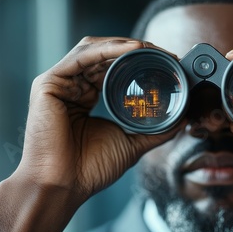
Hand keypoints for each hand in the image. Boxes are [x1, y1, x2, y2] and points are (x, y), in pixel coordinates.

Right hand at [18, 37, 179, 199]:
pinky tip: (131, 49)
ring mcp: (59, 85)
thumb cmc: (92, 169)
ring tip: (150, 47)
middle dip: (134, 50)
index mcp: (86, 98)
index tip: (166, 63)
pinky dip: (107, 50)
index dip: (137, 62)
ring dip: (123, 45)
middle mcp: (72, 88)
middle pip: (103, 55)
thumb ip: (157, 129)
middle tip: (163, 52)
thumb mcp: (133, 143)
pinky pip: (81, 58)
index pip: (112, 69)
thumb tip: (184, 118)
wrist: (64, 186)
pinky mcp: (48, 84)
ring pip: (93, 50)